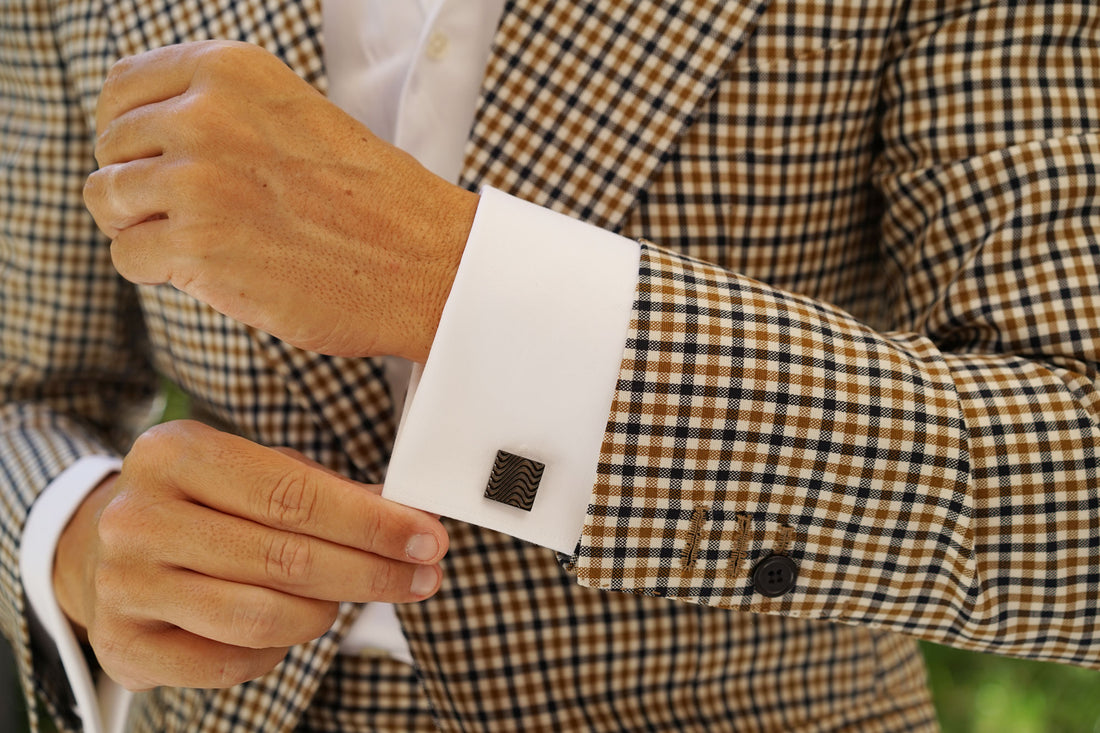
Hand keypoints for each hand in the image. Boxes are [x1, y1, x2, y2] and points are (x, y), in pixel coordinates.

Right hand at [52, 420, 447, 689]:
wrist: (107, 545)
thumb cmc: (206, 502)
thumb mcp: (256, 472)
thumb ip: (328, 491)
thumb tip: (411, 519)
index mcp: (174, 453)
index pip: (293, 494)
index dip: (371, 523)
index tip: (428, 539)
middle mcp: (138, 516)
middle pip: (284, 558)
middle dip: (370, 572)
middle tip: (422, 577)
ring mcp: (123, 583)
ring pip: (260, 616)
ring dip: (325, 613)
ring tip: (348, 598)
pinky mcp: (122, 643)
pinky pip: (230, 662)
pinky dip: (277, 650)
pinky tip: (292, 626)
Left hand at [83, 40, 478, 361]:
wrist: (425, 261)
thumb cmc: (368, 199)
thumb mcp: (291, 116)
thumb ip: (219, 112)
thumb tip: (140, 137)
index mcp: (230, 69)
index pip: (122, 88)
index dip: (130, 133)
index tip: (158, 165)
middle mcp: (205, 114)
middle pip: (110, 147)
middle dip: (140, 186)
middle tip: (196, 216)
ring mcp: (197, 180)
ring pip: (106, 200)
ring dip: (144, 229)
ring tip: (203, 243)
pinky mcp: (198, 246)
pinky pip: (126, 256)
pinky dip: (158, 271)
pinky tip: (212, 271)